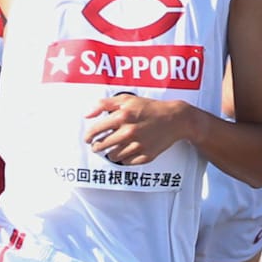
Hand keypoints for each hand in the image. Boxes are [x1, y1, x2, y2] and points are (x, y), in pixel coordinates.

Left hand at [84, 94, 198, 165]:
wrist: (175, 119)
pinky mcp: (146, 156)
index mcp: (122, 116)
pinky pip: (127, 162)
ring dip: (111, 153)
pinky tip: (127, 151)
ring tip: (114, 147)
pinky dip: (124, 158)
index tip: (87, 138)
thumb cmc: (150, 108)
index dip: (88, 136)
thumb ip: (104, 104)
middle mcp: (128, 132)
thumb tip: (87, 114)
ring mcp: (138, 145)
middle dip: (97, 146)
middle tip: (98, 145)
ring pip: (113, 156)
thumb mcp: (127, 99)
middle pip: (101, 146)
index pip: (95, 130)